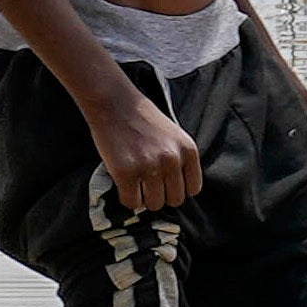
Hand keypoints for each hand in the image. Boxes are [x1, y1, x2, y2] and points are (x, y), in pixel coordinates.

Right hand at [97, 91, 202, 216]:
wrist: (114, 102)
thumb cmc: (142, 118)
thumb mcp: (173, 135)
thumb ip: (179, 159)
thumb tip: (177, 191)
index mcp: (188, 150)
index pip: (192, 189)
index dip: (177, 188)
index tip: (165, 183)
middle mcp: (172, 160)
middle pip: (174, 200)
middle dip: (160, 194)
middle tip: (147, 183)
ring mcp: (149, 167)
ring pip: (154, 204)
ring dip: (144, 198)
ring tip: (135, 182)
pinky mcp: (126, 173)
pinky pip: (131, 203)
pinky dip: (126, 198)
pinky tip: (123, 184)